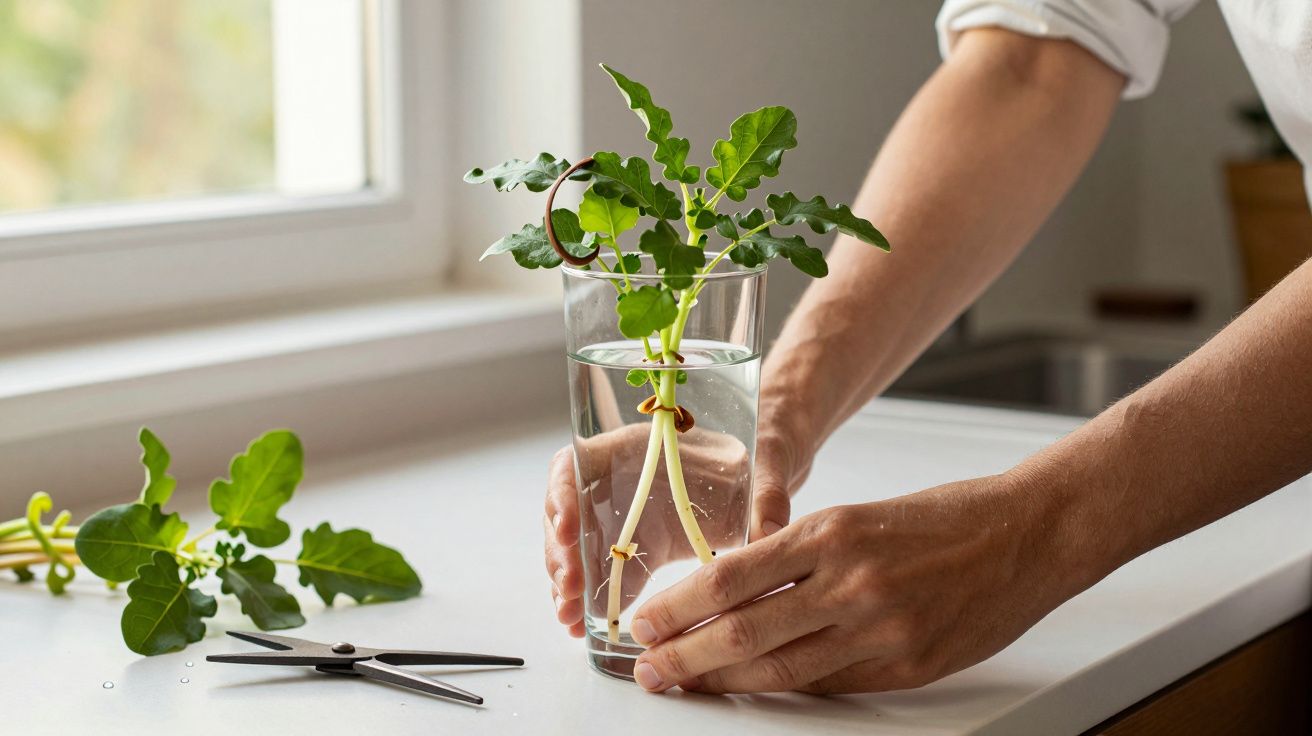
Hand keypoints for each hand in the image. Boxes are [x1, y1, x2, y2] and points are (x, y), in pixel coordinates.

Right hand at [544, 421, 808, 636]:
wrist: (760, 473)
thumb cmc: (755, 454)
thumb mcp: (765, 462)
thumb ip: (767, 492)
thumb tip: (772, 531)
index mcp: (632, 451)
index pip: (575, 466)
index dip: (561, 494)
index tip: (564, 528)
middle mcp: (613, 483)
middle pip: (565, 514)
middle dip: (560, 553)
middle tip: (568, 588)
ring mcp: (617, 517)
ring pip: (574, 547)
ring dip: (566, 581)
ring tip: (570, 615)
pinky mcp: (628, 549)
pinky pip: (598, 571)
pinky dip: (587, 597)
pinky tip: (581, 623)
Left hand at [625, 474, 1078, 692]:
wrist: (1029, 532)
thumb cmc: (945, 516)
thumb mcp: (857, 517)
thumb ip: (798, 556)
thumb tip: (734, 592)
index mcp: (831, 531)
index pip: (730, 576)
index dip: (678, 606)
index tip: (644, 620)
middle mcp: (851, 582)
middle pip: (744, 631)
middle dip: (685, 655)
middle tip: (647, 667)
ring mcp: (882, 629)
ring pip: (782, 668)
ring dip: (724, 681)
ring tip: (686, 685)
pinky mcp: (908, 664)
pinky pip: (831, 685)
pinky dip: (787, 688)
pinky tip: (754, 688)